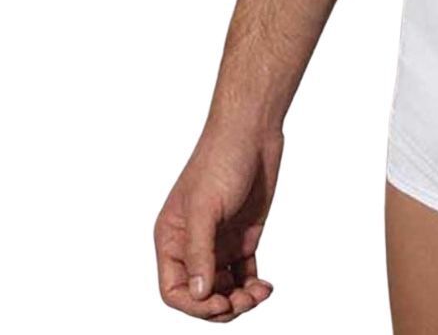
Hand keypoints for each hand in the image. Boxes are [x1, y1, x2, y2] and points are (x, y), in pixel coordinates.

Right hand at [154, 122, 283, 319]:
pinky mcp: (243, 237)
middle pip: (201, 295)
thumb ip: (200, 252)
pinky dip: (252, 286)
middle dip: (221, 306)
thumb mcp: (205, 206)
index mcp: (172, 238)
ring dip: (239, 300)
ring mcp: (219, 242)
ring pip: (224, 289)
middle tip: (244, 301)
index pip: (174, 289)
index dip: (194, 305)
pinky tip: (265, 287)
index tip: (220, 303)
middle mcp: (193, 245)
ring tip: (258, 293)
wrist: (253, 131)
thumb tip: (200, 294)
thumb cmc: (221, 159)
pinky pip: (243, 274)